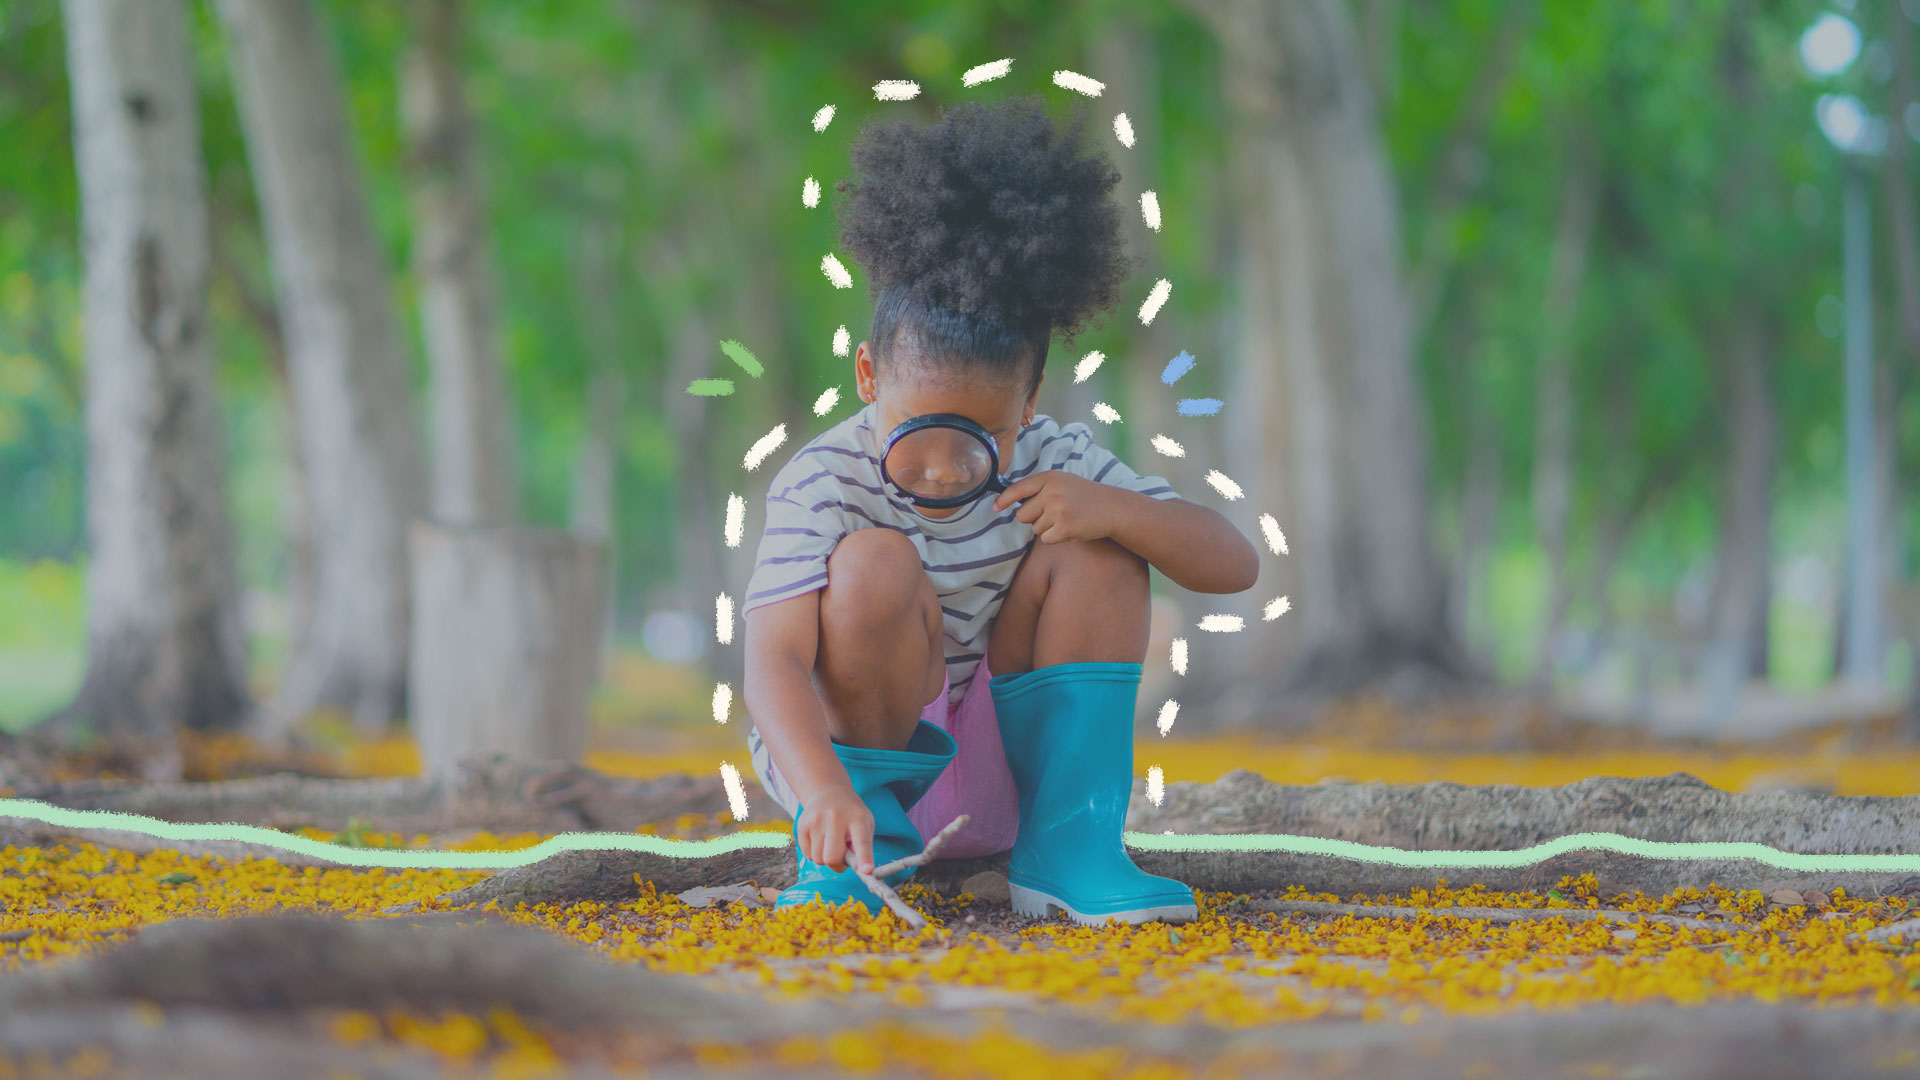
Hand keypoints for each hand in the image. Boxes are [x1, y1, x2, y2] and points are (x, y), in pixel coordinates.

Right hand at [796, 785, 874, 872]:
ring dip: (825, 859)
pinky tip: (821, 840)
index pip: (862, 841)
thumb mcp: (865, 823)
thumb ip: (864, 846)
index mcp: (857, 818)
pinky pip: (808, 855)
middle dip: (838, 865)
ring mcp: (816, 820)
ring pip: (818, 859)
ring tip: (831, 843)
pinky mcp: (802, 825)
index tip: (867, 871)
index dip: (864, 858)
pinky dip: (815, 854)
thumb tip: (860, 869)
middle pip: (832, 857)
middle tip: (842, 858)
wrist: (828, 792)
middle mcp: (835, 817)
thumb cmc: (851, 814)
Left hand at [991, 470, 1118, 544]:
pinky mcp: (1064, 528)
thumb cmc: (1083, 496)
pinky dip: (1054, 538)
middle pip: (1022, 514)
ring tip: (1065, 519)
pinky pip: (1045, 539)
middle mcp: (1052, 492)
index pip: (1018, 489)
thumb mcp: (1061, 482)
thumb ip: (1039, 488)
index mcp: (1050, 478)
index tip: (995, 507)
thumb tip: (1010, 503)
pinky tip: (1068, 528)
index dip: (1003, 499)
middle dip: (1032, 518)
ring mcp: (1058, 510)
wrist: (1111, 507)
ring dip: (1046, 528)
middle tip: (1052, 513)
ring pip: (1035, 528)